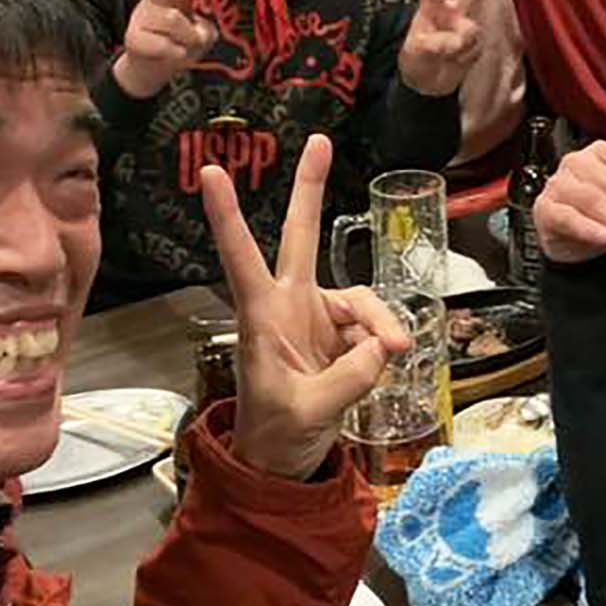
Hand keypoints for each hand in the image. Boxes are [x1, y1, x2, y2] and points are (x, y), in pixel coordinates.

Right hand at [112, 0, 236, 99]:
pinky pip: (163, 45)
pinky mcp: (133, 37)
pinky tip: (172, 55)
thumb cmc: (178, 44)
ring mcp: (143, 17)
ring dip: (187, 38)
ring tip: (184, 47)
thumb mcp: (201, 37)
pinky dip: (176, 54)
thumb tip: (194, 34)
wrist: (148, 69)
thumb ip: (205, 31)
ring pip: (173, 20)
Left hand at [205, 133, 410, 479]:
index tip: (211, 172)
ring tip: (394, 356)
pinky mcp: (344, 335)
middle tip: (320, 140)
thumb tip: (383, 346)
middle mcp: (289, 305)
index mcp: (261, 317)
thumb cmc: (277, 435)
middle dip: (310, 188)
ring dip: (380, 322)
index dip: (227, 216)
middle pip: (300, 235)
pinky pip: (375, 326)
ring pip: (360, 297)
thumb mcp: (309, 411)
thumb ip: (351, 376)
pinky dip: (384, 343)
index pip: (240, 258)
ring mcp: (318, 317)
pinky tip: (386, 365)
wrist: (285, 465)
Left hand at [396, 0, 513, 96]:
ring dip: (457, 46)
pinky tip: (453, 61)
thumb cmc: (416, 59)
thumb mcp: (415, 52)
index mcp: (431, 7)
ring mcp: (466, 29)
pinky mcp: (476, 46)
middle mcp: (452, 13)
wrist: (427, 83)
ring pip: (471, 32)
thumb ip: (435, 44)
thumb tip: (458, 42)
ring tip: (443, 55)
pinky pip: (473, 51)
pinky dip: (461, 59)